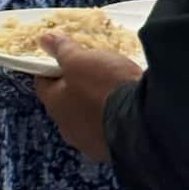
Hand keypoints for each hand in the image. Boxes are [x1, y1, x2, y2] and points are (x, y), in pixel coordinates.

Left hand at [33, 34, 143, 161]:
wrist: (144, 122)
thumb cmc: (106, 88)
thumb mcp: (81, 60)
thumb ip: (63, 50)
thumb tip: (44, 40)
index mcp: (54, 105)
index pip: (44, 82)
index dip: (53, 67)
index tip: (66, 57)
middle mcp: (68, 128)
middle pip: (67, 101)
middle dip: (78, 86)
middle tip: (96, 71)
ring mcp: (91, 142)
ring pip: (89, 117)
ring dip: (98, 104)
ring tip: (116, 88)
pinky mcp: (114, 150)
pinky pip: (111, 128)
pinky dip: (116, 117)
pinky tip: (128, 107)